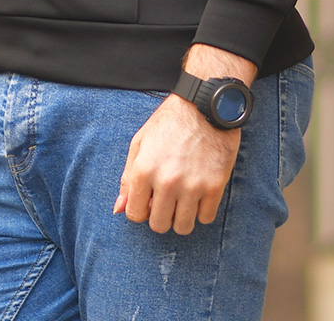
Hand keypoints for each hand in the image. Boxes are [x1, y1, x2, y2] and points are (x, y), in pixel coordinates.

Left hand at [114, 44, 256, 234]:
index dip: (140, 209)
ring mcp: (192, 186)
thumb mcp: (141, 142)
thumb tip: (118, 209)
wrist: (206, 105)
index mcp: (144, 170)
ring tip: (183, 198)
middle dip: (160, 215)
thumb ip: (128, 177)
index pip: (134, 214)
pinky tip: (200, 193)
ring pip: (183, 227)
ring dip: (181, 217)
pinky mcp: (215, 186)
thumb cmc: (170, 122)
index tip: (149, 200)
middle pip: (158, 225)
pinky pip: (206, 218)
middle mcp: (166, 181)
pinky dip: (202, 210)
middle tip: (167, 199)